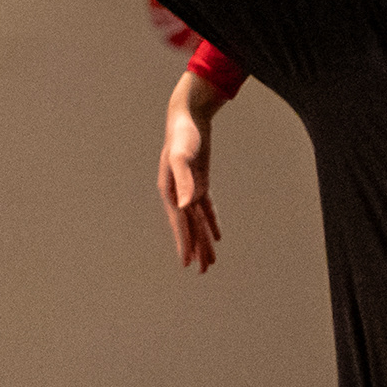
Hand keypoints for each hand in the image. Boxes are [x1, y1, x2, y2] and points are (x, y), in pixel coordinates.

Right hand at [157, 70, 227, 271]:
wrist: (187, 116)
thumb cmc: (183, 134)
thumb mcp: (183, 156)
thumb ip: (184, 179)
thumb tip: (186, 205)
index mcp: (170, 191)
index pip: (180, 223)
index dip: (184, 243)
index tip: (187, 264)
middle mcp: (178, 193)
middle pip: (189, 226)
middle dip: (196, 248)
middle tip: (203, 271)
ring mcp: (188, 188)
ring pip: (197, 220)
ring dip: (203, 239)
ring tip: (209, 260)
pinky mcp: (198, 182)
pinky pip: (205, 207)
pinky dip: (210, 221)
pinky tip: (216, 234)